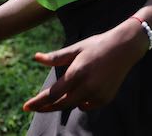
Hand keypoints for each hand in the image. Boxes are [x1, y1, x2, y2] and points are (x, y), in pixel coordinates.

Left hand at [23, 21, 145, 113]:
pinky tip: (82, 90)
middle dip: (46, 107)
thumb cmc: (97, 45)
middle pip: (61, 104)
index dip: (38, 102)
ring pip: (74, 105)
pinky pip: (87, 105)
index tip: (26, 107)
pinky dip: (81, 100)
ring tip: (63, 90)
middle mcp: (87, 86)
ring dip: (65, 101)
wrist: (125, 48)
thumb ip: (56, 57)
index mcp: (77, 72)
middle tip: (34, 107)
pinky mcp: (106, 99)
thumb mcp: (76, 48)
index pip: (53, 93)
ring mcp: (98, 94)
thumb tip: (36, 58)